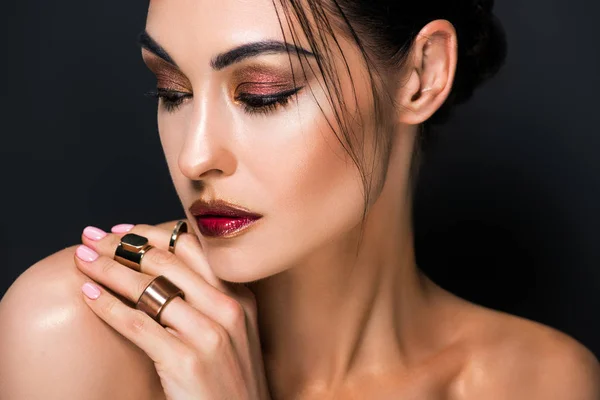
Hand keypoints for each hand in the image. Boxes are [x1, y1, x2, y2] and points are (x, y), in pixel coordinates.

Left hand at [73, 222, 270, 399]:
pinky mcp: (186, 361)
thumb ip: (209, 297)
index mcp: (239, 295)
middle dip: (121, 245)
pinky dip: (108, 307)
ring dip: (107, 269)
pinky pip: (137, 324)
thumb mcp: (232, 330)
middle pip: (165, 261)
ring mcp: (209, 334)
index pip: (191, 247)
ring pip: (148, 287)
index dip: (150, 233)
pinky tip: (89, 296)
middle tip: (91, 238)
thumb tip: (164, 267)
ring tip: (81, 260)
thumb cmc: (228, 377)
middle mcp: (228, 308)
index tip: (121, 230)